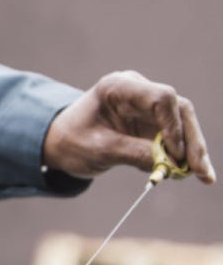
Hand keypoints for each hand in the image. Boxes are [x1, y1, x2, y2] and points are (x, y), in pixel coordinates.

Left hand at [43, 70, 214, 182]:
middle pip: (179, 110)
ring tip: (203, 177)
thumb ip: (132, 153)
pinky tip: (197, 175)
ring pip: (184, 124)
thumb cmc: (72, 140)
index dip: (173, 125)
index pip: (161, 97)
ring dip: (194, 151)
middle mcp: (139, 91)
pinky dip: (185, 156)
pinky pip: (177, 138)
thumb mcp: (98, 150)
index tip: (174, 154)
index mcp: (119, 87)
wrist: (60, 142)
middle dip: (192, 142)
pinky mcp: (153, 124)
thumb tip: (171, 165)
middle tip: (201, 171)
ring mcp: (148, 107)